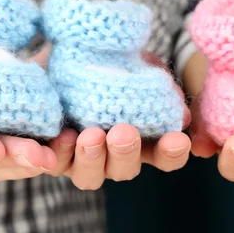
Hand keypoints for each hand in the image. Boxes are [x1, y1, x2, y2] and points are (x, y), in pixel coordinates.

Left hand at [45, 51, 191, 189]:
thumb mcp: (133, 63)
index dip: (173, 153)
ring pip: (91, 177)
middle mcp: (113, 155)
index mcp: (141, 138)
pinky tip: (64, 134)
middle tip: (124, 132)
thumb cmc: (106, 62)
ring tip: (91, 135)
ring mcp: (83, 159)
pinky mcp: (54, 157)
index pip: (165, 156)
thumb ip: (155, 81)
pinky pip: (56, 164)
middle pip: (126, 169)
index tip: (178, 139)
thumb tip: (179, 105)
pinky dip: (61, 152)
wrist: (60, 55)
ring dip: (93, 158)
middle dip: (126, 152)